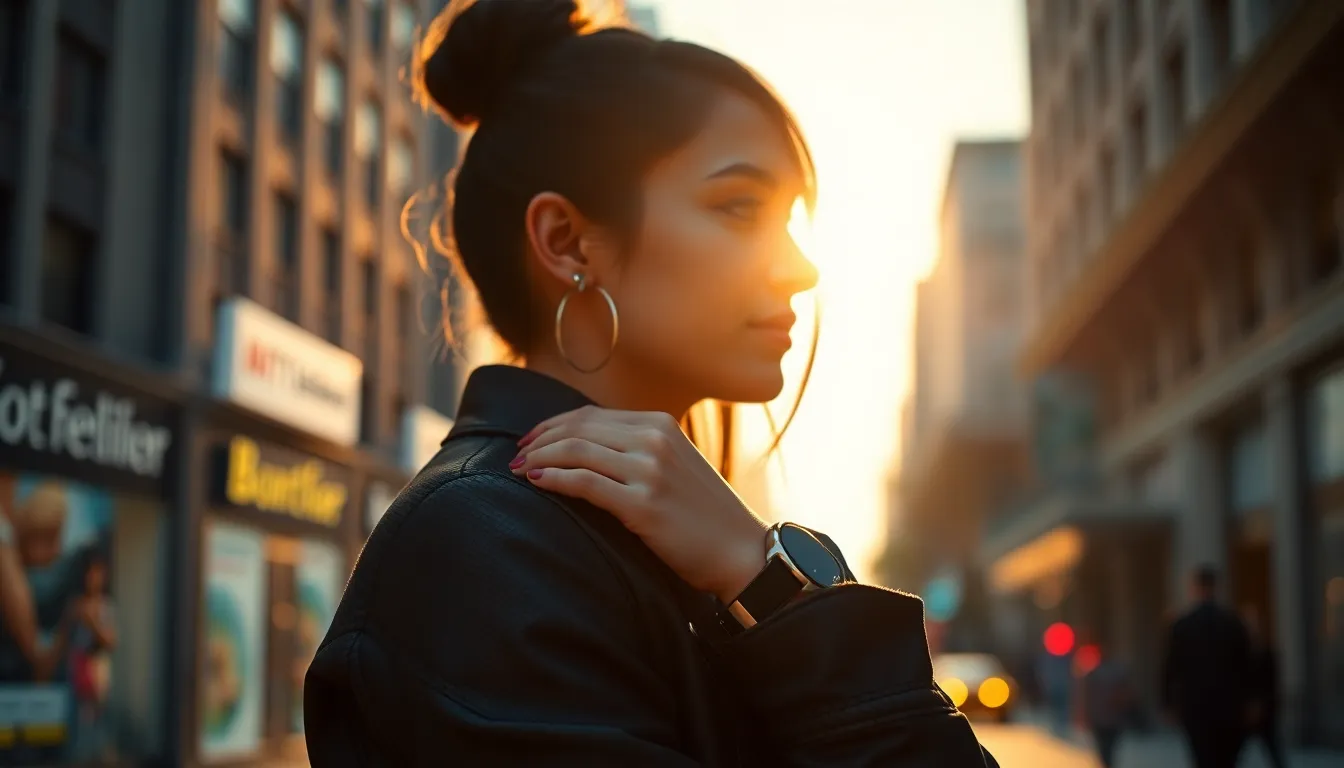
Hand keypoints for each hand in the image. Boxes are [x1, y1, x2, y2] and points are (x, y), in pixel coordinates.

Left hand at [513, 406, 767, 603]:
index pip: (591, 416)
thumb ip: (638, 451)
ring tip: (517, 469)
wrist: (741, 551)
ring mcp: (649, 469)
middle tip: (515, 454)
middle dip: (539, 439)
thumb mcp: (675, 466)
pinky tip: (535, 481)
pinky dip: (553, 478)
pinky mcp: (643, 503)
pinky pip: (584, 483)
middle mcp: (654, 439)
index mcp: (660, 424)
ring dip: (539, 457)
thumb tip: (584, 450)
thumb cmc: (703, 516)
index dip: (553, 425)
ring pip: (575, 450)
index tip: (530, 439)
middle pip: (578, 428)